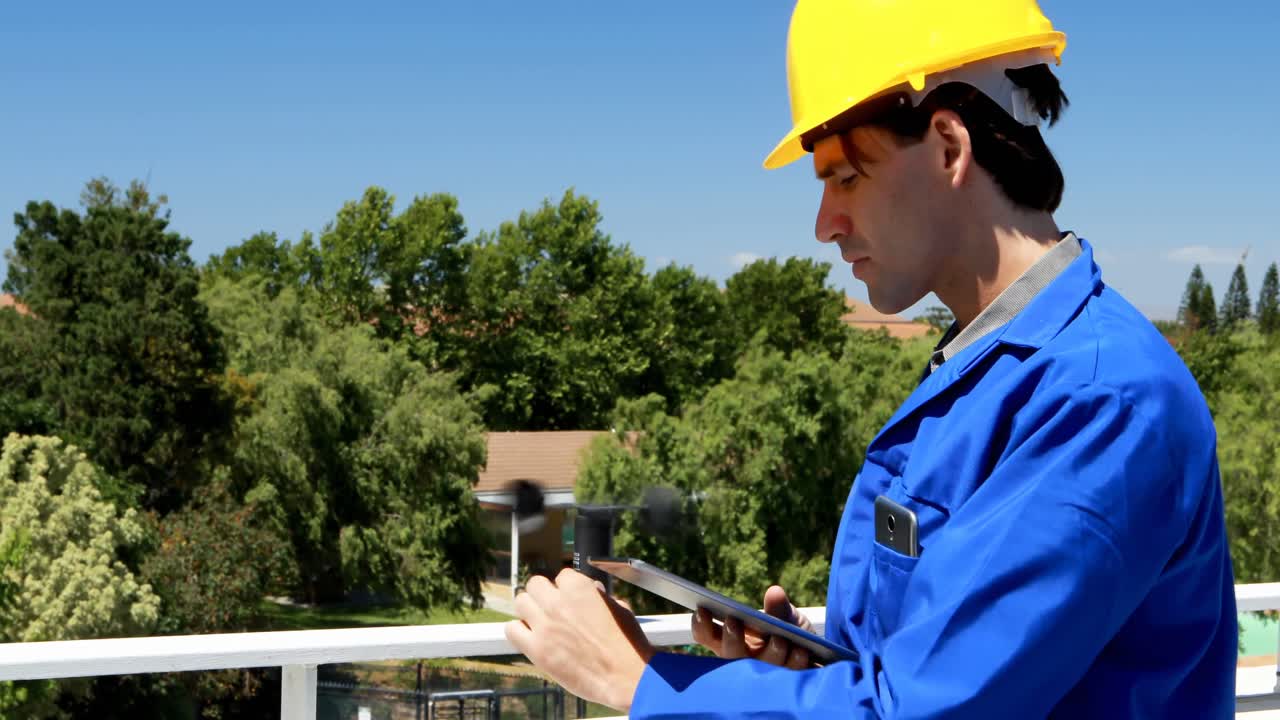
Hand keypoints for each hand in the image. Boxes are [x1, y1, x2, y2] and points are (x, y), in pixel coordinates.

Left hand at [504, 569, 654, 711]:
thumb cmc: (626, 644)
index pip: (562, 576)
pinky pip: (512, 629)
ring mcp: (545, 625)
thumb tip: (591, 590)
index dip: (567, 588)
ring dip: (530, 609)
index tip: (570, 599)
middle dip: (544, 594)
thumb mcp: (618, 608)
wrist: (625, 677)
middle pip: (535, 584)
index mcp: (579, 588)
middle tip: (551, 608)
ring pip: (520, 602)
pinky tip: (530, 637)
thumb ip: (599, 595)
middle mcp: (558, 602)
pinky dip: (518, 631)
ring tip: (540, 621)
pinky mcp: (536, 650)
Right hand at [690, 585, 812, 668]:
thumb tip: (774, 592)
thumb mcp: (785, 616)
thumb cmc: (791, 632)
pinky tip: (800, 651)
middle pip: (727, 653)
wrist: (816, 655)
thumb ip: (778, 607)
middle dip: (730, 638)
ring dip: (767, 653)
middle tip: (733, 622)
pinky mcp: (782, 684)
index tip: (702, 609)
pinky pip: (784, 676)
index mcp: (731, 638)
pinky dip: (793, 661)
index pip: (707, 635)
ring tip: (779, 639)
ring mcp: (760, 674)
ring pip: (755, 667)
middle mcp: (741, 658)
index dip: (701, 624)